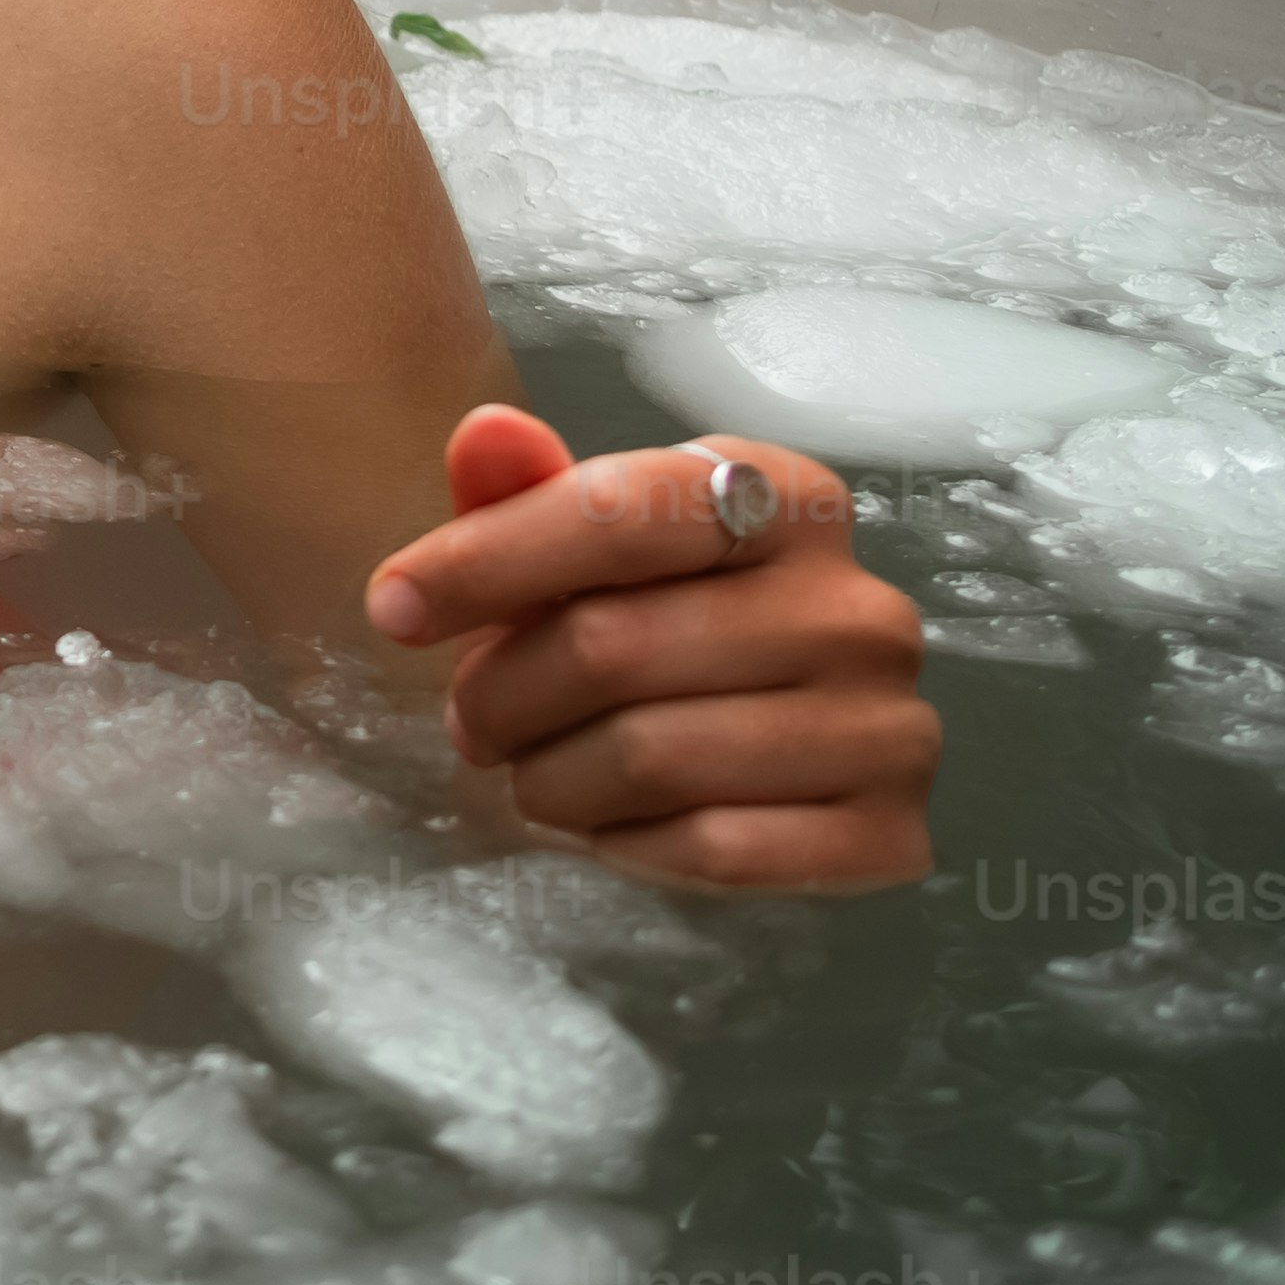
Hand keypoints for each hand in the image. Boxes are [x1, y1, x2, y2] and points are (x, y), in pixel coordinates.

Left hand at [368, 406, 935, 893]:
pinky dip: (629, 846)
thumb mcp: (589, 544)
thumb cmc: (659, 619)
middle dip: (501, 692)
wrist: (779, 748)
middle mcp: (858, 608)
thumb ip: (528, 491)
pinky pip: (714, 850)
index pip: (619, 513)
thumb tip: (487, 434)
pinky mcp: (891, 835)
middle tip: (471, 720)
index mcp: (785, 500)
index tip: (393, 608)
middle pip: (613, 645)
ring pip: (651, 756)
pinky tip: (613, 826)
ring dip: (551, 777)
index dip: (482, 562)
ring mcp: (891, 725)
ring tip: (532, 770)